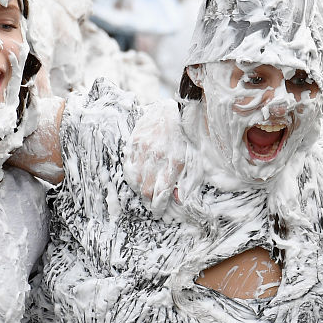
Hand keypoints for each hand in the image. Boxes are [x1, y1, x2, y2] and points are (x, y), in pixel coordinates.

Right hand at [124, 98, 185, 212]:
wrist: (176, 111)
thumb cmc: (188, 138)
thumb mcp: (194, 161)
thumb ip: (185, 182)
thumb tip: (176, 200)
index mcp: (174, 163)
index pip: (161, 194)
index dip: (158, 207)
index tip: (159, 211)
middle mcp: (156, 158)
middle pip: (145, 190)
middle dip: (148, 200)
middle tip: (152, 203)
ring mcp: (142, 150)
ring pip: (134, 180)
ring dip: (139, 189)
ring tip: (146, 189)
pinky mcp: (133, 143)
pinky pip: (128, 166)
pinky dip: (132, 175)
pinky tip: (138, 176)